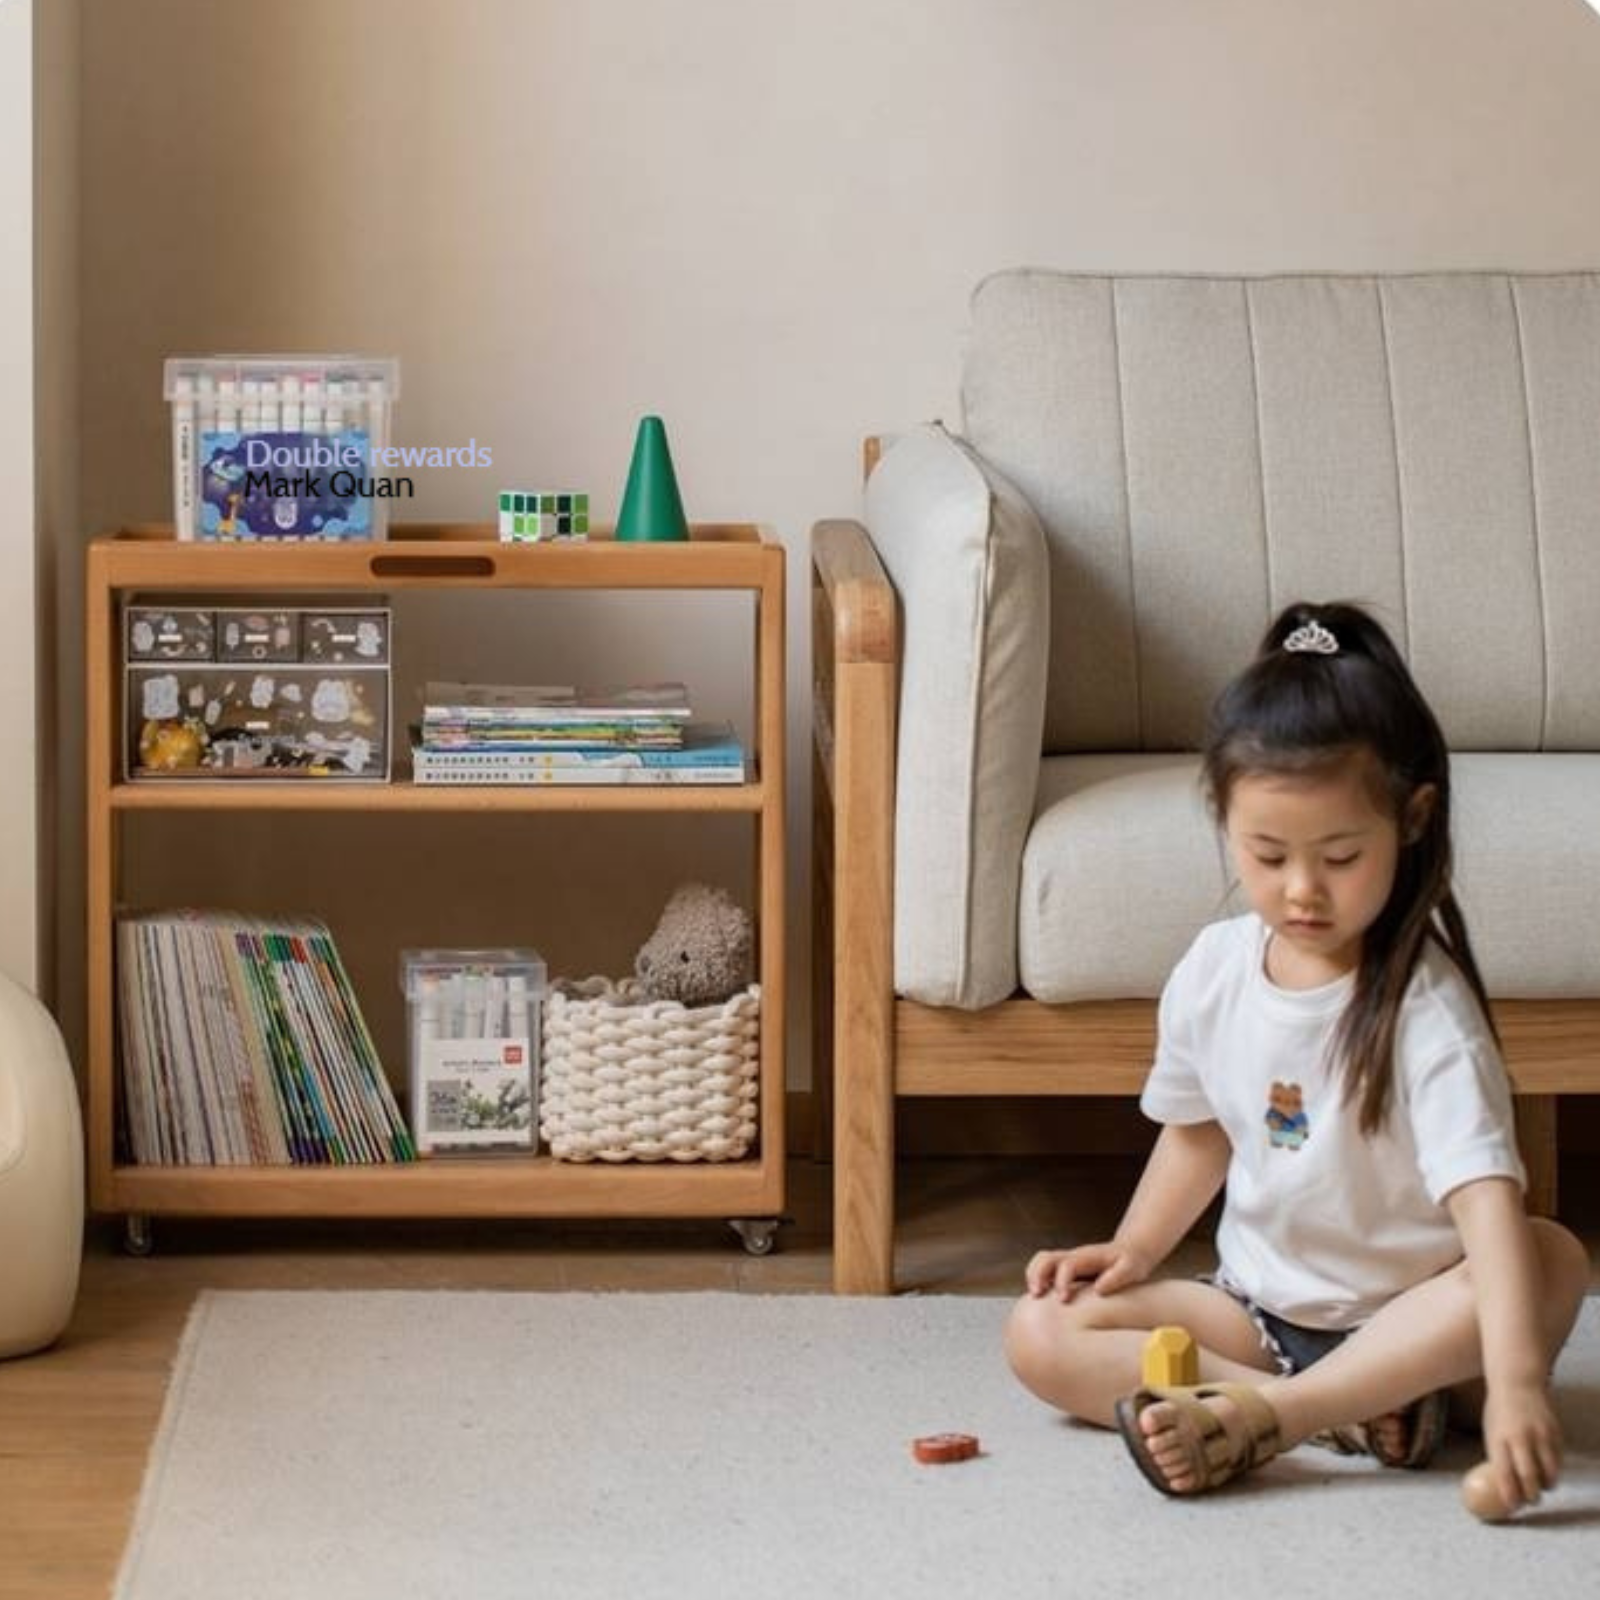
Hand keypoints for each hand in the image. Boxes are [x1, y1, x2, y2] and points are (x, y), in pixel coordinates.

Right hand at [1024, 1240, 1152, 1300]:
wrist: (1130, 1251)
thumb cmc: (1131, 1262)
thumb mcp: (1132, 1268)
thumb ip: (1117, 1277)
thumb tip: (1099, 1289)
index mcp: (1087, 1256)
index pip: (1067, 1264)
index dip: (1062, 1280)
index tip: (1063, 1299)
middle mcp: (1073, 1256)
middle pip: (1046, 1257)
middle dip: (1037, 1275)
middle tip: (1036, 1295)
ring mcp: (1067, 1261)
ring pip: (1041, 1261)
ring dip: (1033, 1277)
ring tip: (1033, 1297)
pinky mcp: (1065, 1270)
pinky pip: (1044, 1270)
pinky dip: (1037, 1282)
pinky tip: (1041, 1300)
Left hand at [1480, 1381, 1562, 1511]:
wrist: (1517, 1383)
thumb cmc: (1499, 1412)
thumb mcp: (1491, 1431)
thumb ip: (1498, 1456)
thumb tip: (1502, 1486)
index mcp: (1498, 1438)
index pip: (1504, 1473)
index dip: (1510, 1494)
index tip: (1513, 1506)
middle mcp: (1519, 1437)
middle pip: (1529, 1477)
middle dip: (1532, 1496)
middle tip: (1532, 1502)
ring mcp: (1540, 1435)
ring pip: (1549, 1472)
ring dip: (1547, 1485)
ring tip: (1542, 1487)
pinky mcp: (1555, 1432)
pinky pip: (1558, 1460)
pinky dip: (1555, 1470)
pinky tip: (1549, 1472)